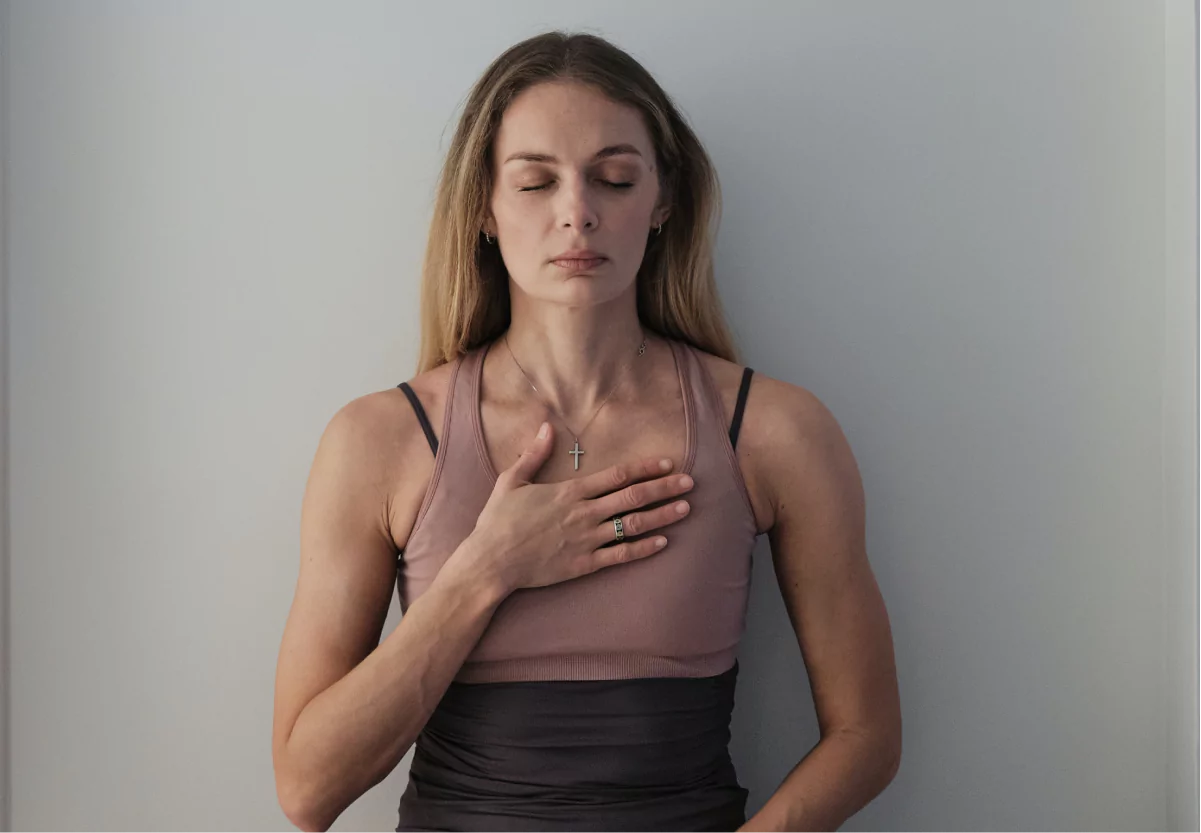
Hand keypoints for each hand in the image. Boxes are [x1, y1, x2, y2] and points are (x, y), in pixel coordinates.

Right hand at [453, 421, 694, 595]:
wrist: (491, 562)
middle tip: (690, 483)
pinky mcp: (584, 564)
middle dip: (664, 488)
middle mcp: (584, 513)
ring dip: (661, 516)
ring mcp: (586, 540)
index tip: (668, 463)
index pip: (617, 475)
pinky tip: (663, 542)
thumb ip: (533, 454)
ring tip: (685, 509)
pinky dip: (643, 548)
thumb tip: (545, 426)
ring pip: (632, 525)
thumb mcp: (512, 481)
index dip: (645, 468)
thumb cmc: (498, 521)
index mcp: (570, 492)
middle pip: (633, 497)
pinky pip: (621, 555)